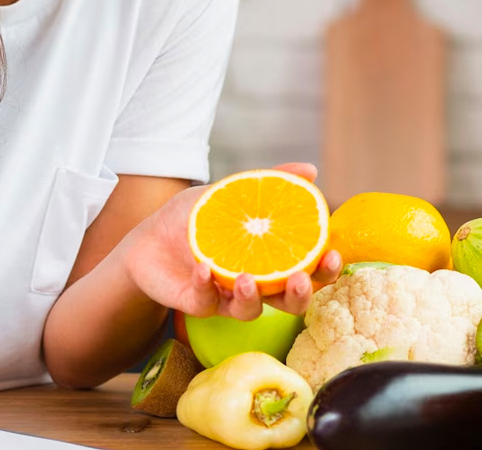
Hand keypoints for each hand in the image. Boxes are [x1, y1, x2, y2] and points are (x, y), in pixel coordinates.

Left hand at [122, 163, 341, 321]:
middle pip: (289, 302)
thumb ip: (267, 183)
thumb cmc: (193, 218)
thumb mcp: (228, 193)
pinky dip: (205, 285)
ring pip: (251, 311)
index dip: (325, 269)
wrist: (148, 238)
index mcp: (268, 261)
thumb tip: (311, 169)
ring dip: (253, 297)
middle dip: (301, 295)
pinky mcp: (197, 304)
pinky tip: (203, 268)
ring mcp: (225, 297)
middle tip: (301, 278)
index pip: (307, 271)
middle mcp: (254, 284)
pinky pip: (205, 302)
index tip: (333, 254)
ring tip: (246, 278)